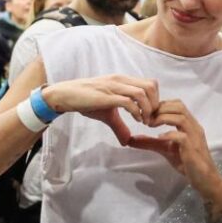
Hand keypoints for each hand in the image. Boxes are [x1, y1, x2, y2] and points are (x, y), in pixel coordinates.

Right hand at [42, 74, 159, 144]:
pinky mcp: (107, 96)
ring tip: (145, 122)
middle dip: (155, 104)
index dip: (156, 99)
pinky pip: (128, 101)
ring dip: (148, 109)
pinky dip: (136, 111)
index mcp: (123, 81)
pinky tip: (136, 120)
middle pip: (151, 86)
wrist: (65, 95)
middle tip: (151, 120)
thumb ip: (119, 126)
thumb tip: (127, 141)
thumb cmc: (86, 101)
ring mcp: (114, 87)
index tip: (152, 115)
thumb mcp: (107, 114)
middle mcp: (121, 81)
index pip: (151, 84)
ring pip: (142, 92)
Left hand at [128, 99, 221, 198]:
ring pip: (180, 117)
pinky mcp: (192, 149)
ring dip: (162, 118)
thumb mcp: (166, 149)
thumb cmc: (187, 163)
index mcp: (189, 124)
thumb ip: (150, 143)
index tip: (148, 113)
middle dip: (160, 108)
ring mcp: (194, 137)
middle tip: (147, 118)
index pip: (177, 104)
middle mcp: (194, 127)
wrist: (205, 179)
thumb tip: (131, 139)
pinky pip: (181, 136)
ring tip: (150, 125)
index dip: (161, 105)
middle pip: (179, 106)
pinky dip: (168, 134)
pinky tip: (158, 138)